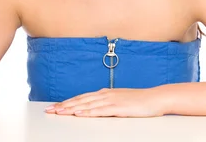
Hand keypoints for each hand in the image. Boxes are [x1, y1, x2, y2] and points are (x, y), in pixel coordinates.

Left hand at [44, 87, 167, 117]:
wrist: (155, 98)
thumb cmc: (139, 101)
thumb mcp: (120, 100)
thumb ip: (107, 103)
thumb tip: (95, 107)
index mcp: (105, 93)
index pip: (81, 97)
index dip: (67, 102)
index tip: (55, 106)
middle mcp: (105, 95)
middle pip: (80, 100)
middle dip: (63, 105)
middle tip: (49, 110)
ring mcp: (111, 100)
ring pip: (86, 104)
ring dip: (71, 108)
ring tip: (58, 112)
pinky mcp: (117, 108)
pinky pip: (99, 110)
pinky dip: (87, 111)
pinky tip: (78, 113)